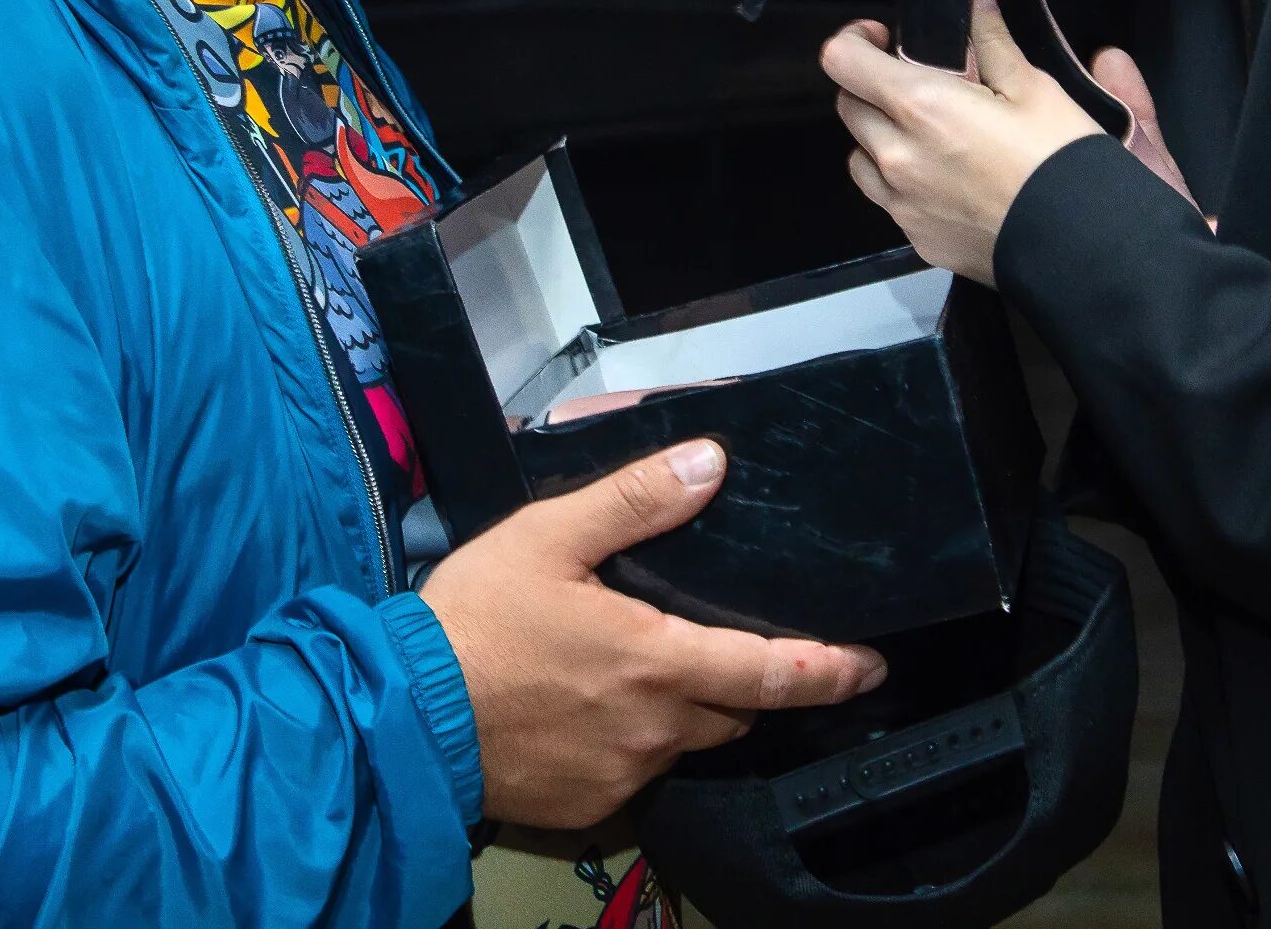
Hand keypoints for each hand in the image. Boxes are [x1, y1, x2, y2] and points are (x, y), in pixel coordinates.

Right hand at [420, 439, 887, 828]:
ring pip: (683, 743)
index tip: (869, 665)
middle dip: (746, 684)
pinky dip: (629, 742)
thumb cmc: (474, 620)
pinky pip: (633, 772)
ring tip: (643, 673)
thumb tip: (710, 464)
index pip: (774, 674)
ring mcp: (622, 775)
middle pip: (734, 712)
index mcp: (658, 663)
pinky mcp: (587, 805)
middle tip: (732, 649)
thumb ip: (634, 501)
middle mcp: (654, 730)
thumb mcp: (548, 536)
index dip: (831, 670)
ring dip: (682, 712)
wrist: (402, 717)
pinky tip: (588, 711)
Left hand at [822, 0, 1201, 281]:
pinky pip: (889, 201)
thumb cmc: (1061, 163)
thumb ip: (990, 38)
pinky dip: (904, 183)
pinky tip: (949, 179)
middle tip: (924, 86)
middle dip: (875, 87)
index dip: (857, 39)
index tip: (886, 38)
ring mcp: (902, 204)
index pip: (843, 59)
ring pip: (861, 157)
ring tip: (935, 136)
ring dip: (883, 138)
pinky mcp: (916, 238)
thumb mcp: (1034, 88)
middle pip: (848, 106)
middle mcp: (897, 157)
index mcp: (921, 108)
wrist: (1083, 248)